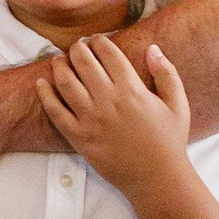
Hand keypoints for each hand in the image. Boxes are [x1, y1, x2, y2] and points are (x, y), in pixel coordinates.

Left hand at [36, 33, 192, 199]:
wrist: (157, 179)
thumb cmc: (169, 141)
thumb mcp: (178, 105)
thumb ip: (167, 74)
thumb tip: (152, 48)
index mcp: (132, 89)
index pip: (108, 53)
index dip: (99, 41)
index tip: (96, 39)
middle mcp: (108, 100)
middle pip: (84, 63)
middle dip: (77, 49)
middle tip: (76, 47)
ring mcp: (91, 119)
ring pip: (66, 82)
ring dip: (59, 66)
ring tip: (58, 60)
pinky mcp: (78, 137)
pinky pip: (55, 112)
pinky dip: (45, 94)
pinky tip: (41, 83)